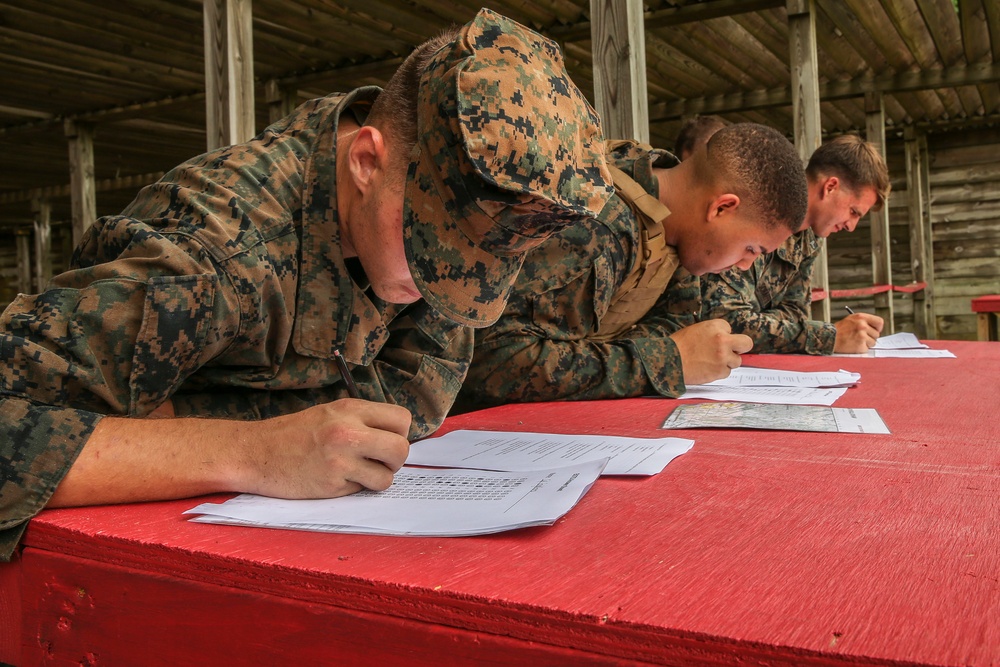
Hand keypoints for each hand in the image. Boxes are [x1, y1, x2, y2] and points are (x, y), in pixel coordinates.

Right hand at [242, 399, 412, 497]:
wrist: (254, 452)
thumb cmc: (293, 434)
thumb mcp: (330, 413)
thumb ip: (362, 421)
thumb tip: (396, 436)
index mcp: (350, 409)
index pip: (402, 419)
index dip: (399, 433)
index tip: (385, 440)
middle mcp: (348, 431)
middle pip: (401, 449)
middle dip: (395, 460)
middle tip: (378, 462)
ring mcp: (340, 460)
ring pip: (387, 476)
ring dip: (377, 479)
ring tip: (357, 473)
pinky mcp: (331, 484)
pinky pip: (362, 490)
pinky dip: (355, 488)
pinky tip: (336, 480)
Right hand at [670, 319, 753, 385]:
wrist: (668, 360)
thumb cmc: (679, 345)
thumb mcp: (696, 329)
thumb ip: (713, 332)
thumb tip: (725, 338)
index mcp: (716, 327)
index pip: (729, 328)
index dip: (722, 334)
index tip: (714, 338)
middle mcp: (723, 341)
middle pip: (746, 343)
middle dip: (741, 346)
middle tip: (734, 349)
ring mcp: (723, 358)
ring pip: (736, 361)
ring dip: (727, 362)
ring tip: (712, 361)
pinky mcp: (720, 372)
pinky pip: (727, 372)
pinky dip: (719, 371)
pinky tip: (707, 368)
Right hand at [834, 313, 883, 352]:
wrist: (829, 338)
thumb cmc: (839, 329)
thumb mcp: (851, 319)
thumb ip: (864, 321)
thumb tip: (875, 328)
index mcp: (861, 317)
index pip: (879, 322)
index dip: (878, 327)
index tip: (875, 330)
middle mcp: (862, 325)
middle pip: (877, 334)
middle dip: (871, 337)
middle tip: (862, 337)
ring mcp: (862, 336)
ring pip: (873, 342)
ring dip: (866, 343)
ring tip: (856, 341)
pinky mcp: (860, 345)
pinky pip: (867, 348)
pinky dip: (862, 349)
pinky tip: (854, 345)